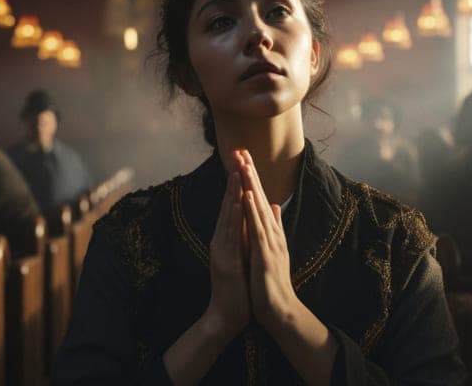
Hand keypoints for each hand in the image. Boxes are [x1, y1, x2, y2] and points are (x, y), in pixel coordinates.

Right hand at [205, 171, 250, 339]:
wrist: (226, 315)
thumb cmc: (236, 287)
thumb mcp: (241, 256)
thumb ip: (244, 236)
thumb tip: (250, 218)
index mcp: (227, 238)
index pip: (233, 205)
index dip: (238, 183)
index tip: (244, 161)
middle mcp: (221, 240)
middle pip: (227, 204)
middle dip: (233, 180)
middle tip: (237, 156)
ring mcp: (221, 250)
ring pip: (227, 216)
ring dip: (232, 194)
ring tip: (237, 172)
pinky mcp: (226, 261)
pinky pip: (230, 236)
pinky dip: (234, 218)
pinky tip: (237, 204)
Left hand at [234, 149, 300, 332]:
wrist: (279, 310)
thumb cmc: (271, 283)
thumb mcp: (271, 249)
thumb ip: (272, 226)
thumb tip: (272, 205)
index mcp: (270, 232)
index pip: (259, 199)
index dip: (251, 178)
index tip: (242, 158)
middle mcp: (272, 233)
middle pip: (259, 197)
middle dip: (250, 173)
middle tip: (241, 149)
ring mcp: (270, 242)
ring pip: (258, 207)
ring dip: (252, 185)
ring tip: (244, 164)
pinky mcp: (266, 254)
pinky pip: (258, 228)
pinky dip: (253, 210)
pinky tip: (248, 195)